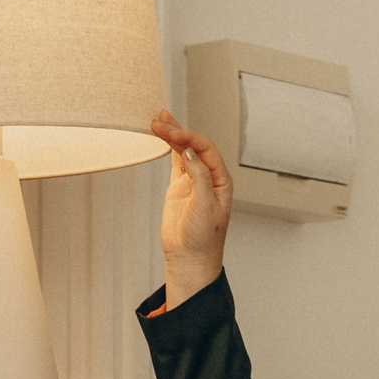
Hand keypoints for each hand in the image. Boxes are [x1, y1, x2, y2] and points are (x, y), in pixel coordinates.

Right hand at [152, 110, 231, 308]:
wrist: (190, 259)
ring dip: (172, 134)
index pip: (206, 150)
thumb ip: (199, 177)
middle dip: (178, 131)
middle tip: (159, 120)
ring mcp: (193, 180)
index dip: (190, 138)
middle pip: (194, 146)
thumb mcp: (205, 206)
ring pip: (183, 151)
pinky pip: (174, 161)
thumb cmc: (203, 238)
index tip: (173, 133)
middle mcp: (209, 176)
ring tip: (158, 119)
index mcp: (221, 179)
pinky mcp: (179, 187)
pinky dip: (168, 147)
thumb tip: (189, 151)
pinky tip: (162, 134)